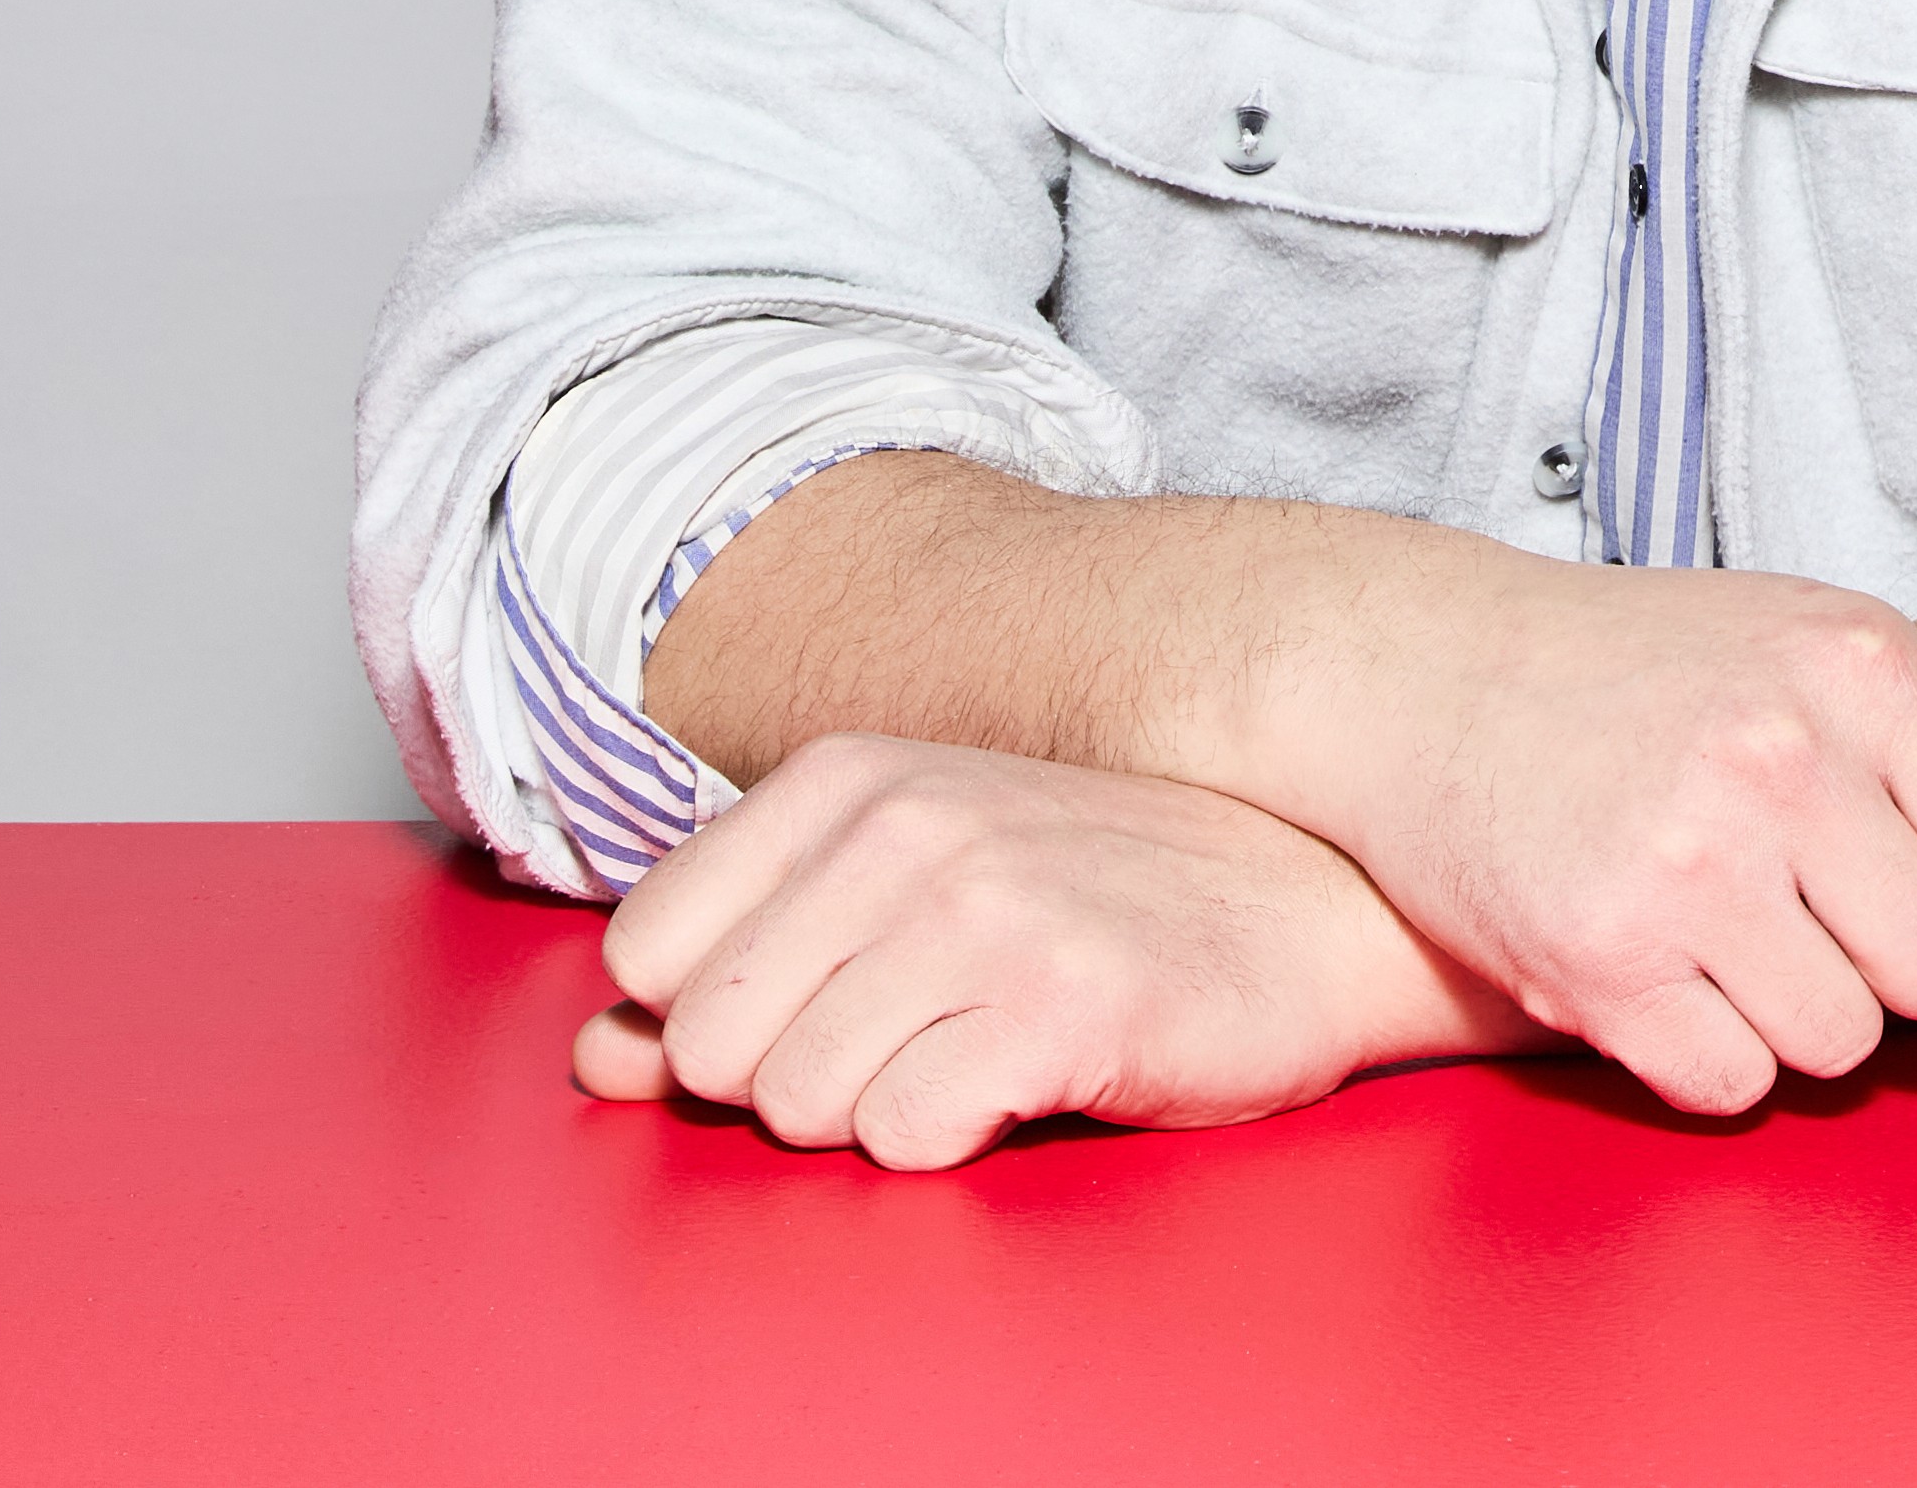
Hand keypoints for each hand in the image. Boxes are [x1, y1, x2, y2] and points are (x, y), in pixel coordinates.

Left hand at [573, 731, 1546, 1168]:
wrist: (1319, 901)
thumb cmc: (1103, 899)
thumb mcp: (909, 889)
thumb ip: (739, 961)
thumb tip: (597, 1057)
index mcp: (846, 777)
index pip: (644, 950)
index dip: (713, 1012)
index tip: (822, 997)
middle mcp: (901, 825)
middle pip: (709, 1046)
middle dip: (789, 1078)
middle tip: (914, 1034)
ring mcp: (981, 910)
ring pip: (798, 1106)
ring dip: (881, 1110)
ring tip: (981, 1050)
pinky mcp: (1058, 1005)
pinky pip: (902, 1138)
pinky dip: (952, 1139)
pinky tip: (1026, 1082)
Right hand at [1242, 552, 1916, 1115]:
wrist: (1433, 672)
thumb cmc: (1649, 670)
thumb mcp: (1823, 673)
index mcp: (1858, 666)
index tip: (1885, 857)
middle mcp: (1782, 755)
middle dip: (1876, 962)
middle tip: (1789, 897)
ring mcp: (1687, 858)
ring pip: (1842, 1045)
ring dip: (1789, 1011)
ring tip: (1716, 921)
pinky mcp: (1599, 955)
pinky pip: (1731, 1083)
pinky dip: (1702, 1050)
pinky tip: (1653, 962)